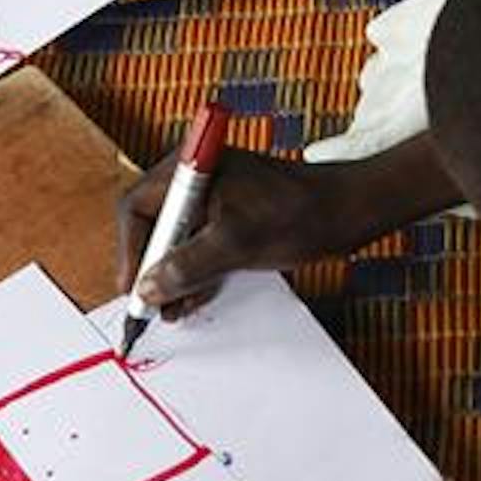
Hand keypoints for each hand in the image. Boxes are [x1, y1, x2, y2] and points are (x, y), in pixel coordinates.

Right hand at [117, 144, 384, 323]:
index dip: (132, 250)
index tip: (135, 288)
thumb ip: (187, 265)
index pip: (138, 208)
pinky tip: (192, 300)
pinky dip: (194, 273)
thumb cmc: (299, 215)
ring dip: (173, 277)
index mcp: (192, 169)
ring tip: (174, 311)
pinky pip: (197, 245)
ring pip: (174, 240)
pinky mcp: (228, 216)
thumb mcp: (236, 244)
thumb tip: (148, 288)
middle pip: (152, 225)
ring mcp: (212, 197)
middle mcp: (196, 178)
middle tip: (154, 307)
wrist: (348, 212)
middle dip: (152, 268)